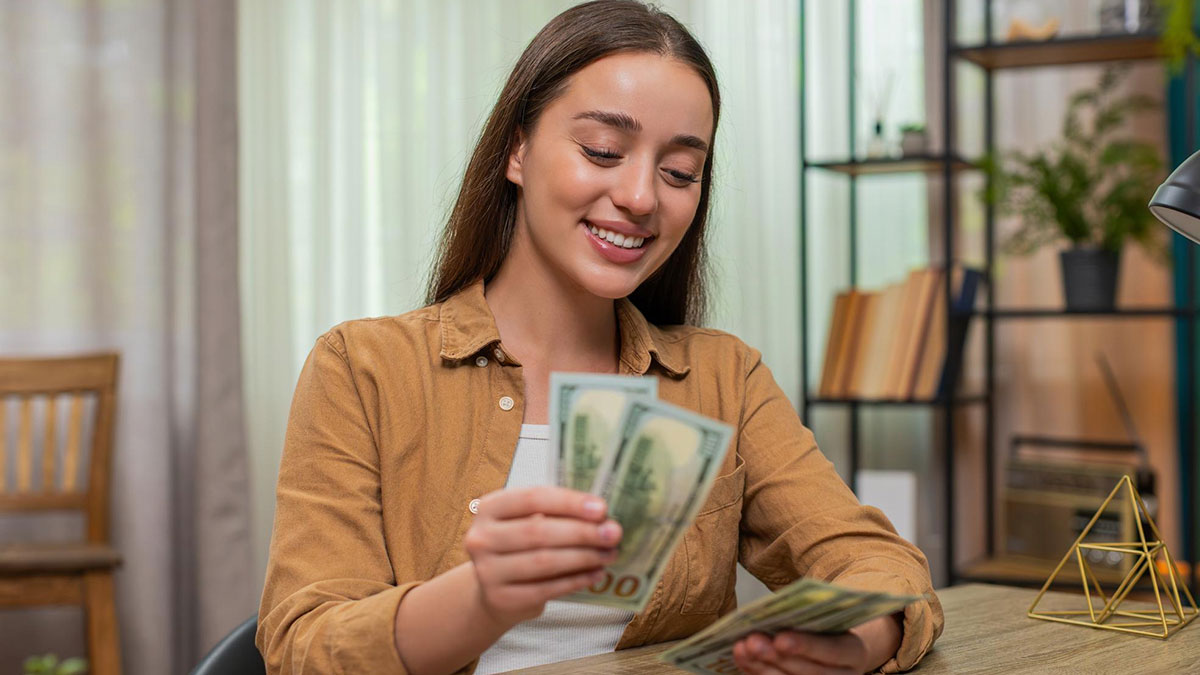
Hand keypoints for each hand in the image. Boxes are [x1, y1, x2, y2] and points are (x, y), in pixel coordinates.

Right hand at [463, 486, 622, 626]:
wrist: (495, 590)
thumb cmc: (520, 546)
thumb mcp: (527, 521)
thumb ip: (557, 515)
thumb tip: (603, 517)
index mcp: (489, 507)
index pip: (533, 498)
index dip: (569, 502)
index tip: (602, 508)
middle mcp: (481, 537)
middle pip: (539, 531)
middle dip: (582, 532)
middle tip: (613, 533)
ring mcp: (487, 571)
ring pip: (544, 561)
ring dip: (583, 557)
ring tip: (609, 554)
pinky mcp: (501, 598)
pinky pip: (546, 588)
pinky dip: (576, 580)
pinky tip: (596, 574)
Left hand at [731, 614, 901, 674]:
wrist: (835, 649)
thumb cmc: (824, 626)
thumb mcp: (826, 617)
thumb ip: (808, 616)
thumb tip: (774, 611)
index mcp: (854, 652)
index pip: (833, 651)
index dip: (806, 646)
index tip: (780, 639)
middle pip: (809, 672)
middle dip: (777, 657)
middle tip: (752, 642)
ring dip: (761, 666)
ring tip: (742, 648)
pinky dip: (755, 671)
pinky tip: (741, 657)